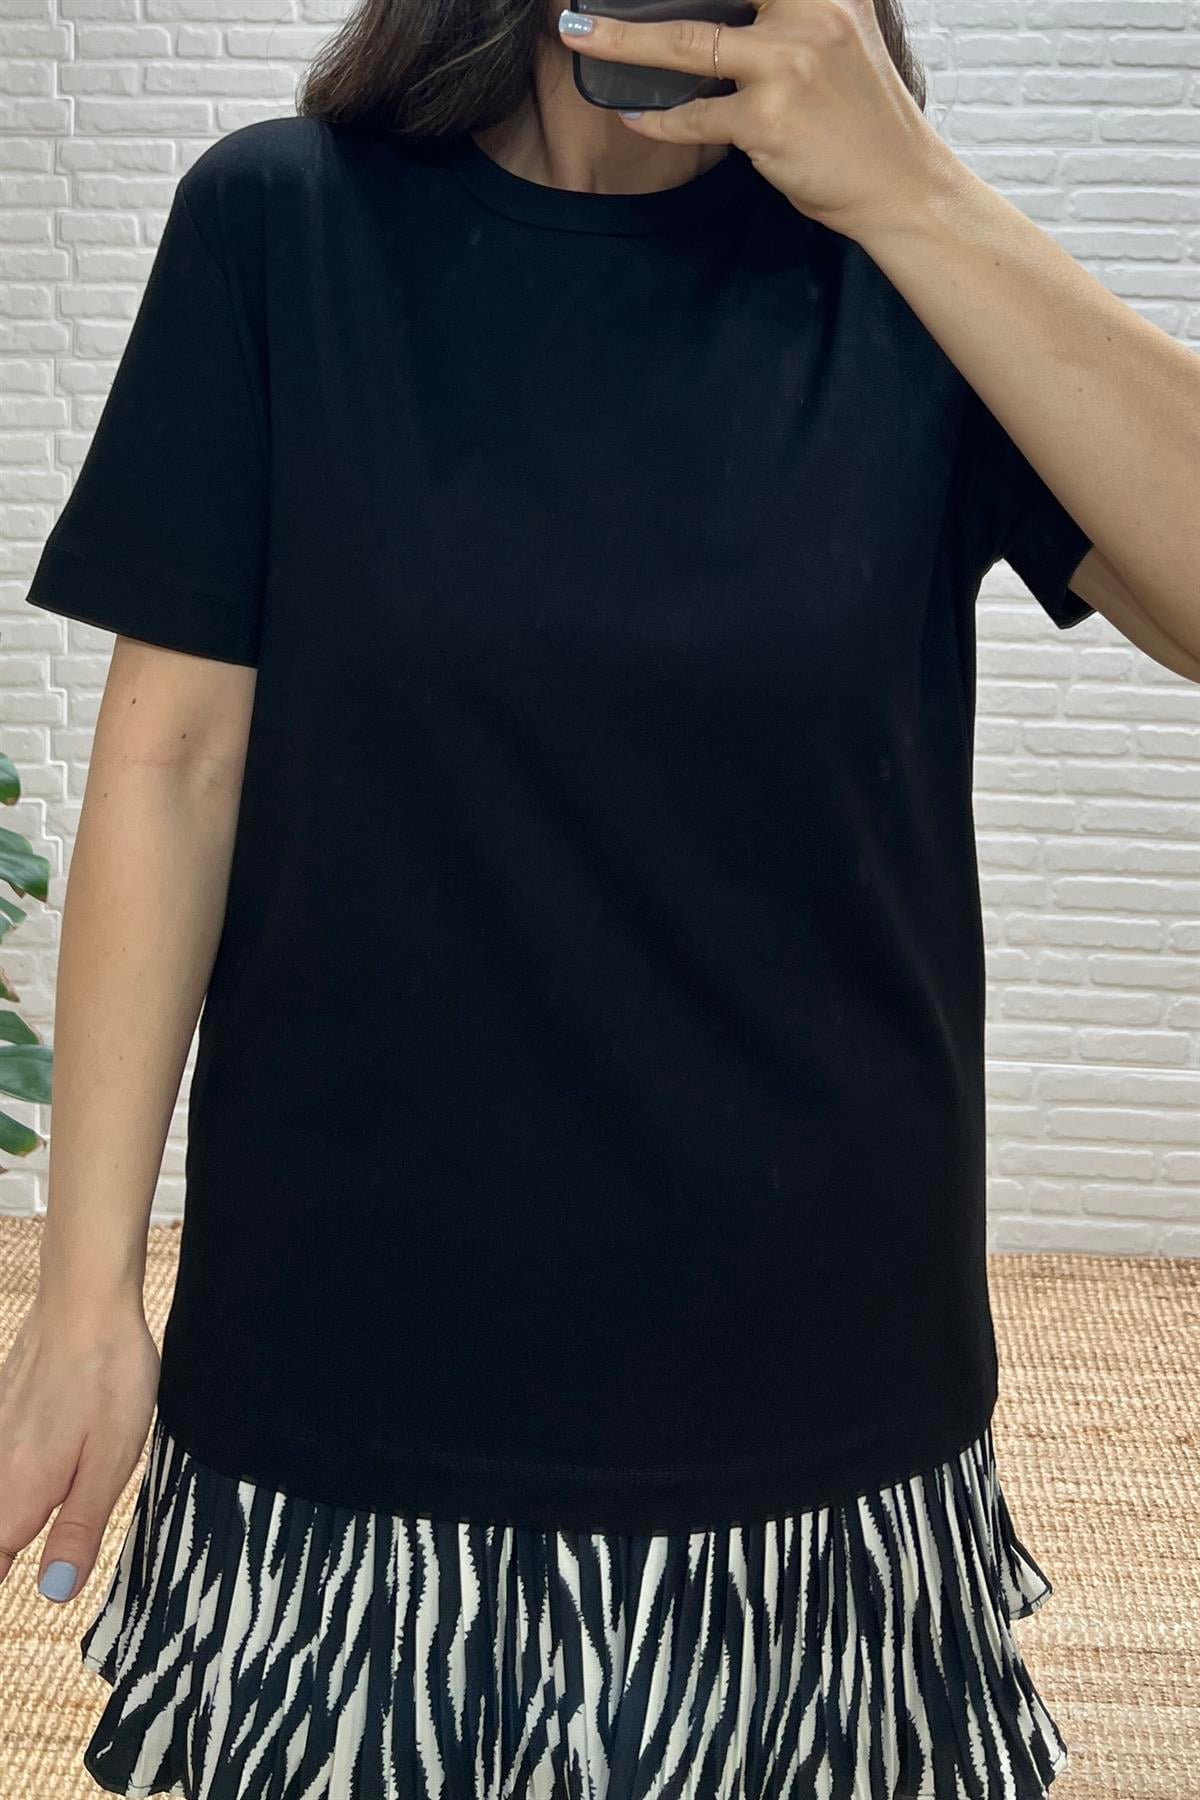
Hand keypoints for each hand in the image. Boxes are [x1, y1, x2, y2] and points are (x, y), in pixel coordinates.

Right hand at [0, 1290, 159, 1604]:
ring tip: (44, 1515)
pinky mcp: (1, 1412)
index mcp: (18, 1495)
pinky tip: (41, 1464)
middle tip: (38, 1544)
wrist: (85, 1303)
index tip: (24, 1580)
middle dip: (5, 1551)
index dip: (3, 1581)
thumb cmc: (108, 1379)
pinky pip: (1, 1461)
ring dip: (13, 1517)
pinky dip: (15, 1480)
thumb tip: (54, 1592)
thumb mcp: (111, 1461)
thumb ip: (78, 1528)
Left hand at [557, 0, 964, 243]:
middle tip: (587, 0)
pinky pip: (693, 117)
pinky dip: (657, 119)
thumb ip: (791, 10)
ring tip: (579, 35)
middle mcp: (811, 13)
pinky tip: (634, 115)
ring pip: (684, 43)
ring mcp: (788, 65)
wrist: (899, 182)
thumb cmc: (860, 115)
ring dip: (621, 42)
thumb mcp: (839, 35)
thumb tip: (721, 7)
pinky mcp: (768, 120)